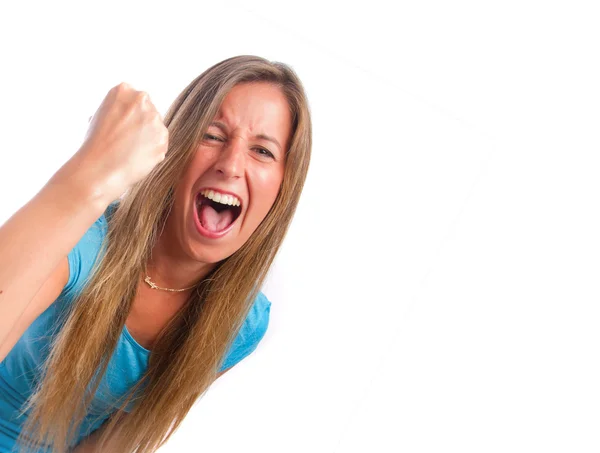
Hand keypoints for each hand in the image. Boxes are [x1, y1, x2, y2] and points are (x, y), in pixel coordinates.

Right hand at [69, 82, 168, 203]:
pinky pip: (161, 144)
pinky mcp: (163, 138)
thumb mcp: (100, 115)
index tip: (123, 126)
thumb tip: (126, 114)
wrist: (100, 167)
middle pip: (149, 112)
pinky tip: (137, 156)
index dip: (129, 116)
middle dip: (142, 125)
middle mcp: (142, 100)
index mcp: (123, 90)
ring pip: (156, 128)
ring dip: (148, 138)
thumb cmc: (95, 144)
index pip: (136, 100)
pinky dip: (153, 151)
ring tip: (130, 150)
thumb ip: (118, 109)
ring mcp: (154, 119)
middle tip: (127, 140)